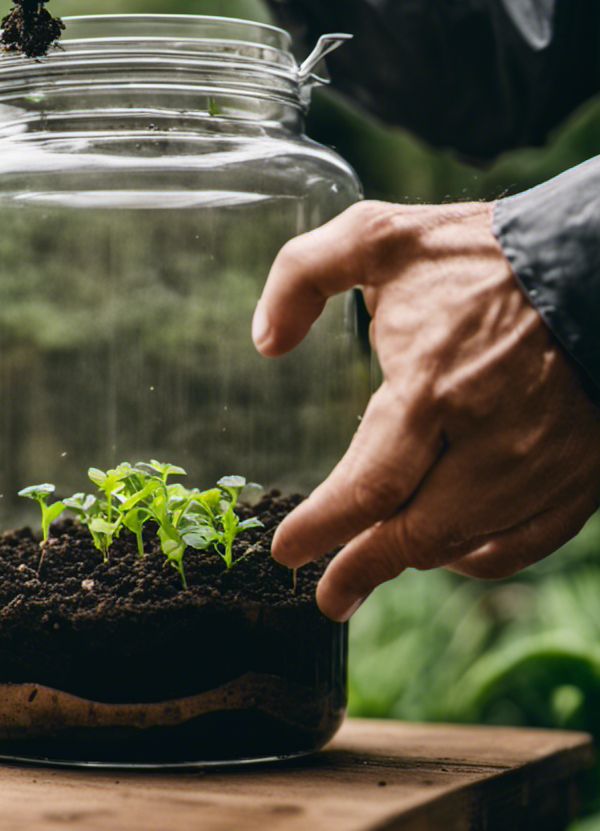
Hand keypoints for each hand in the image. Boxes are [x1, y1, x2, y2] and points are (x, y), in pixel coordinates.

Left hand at [253, 201, 599, 621]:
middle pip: (417, 534)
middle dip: (362, 569)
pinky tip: (452, 555)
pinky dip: (484, 558)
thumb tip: (264, 342)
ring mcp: (543, 463)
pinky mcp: (581, 470)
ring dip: (415, 565)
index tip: (285, 551)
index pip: (367, 488)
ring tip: (373, 570)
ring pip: (470, 545)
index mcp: (431, 388)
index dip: (321, 528)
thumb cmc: (481, 249)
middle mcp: (490, 440)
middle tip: (326, 594)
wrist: (596, 257)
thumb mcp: (375, 236)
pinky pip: (529, 541)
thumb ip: (301, 277)